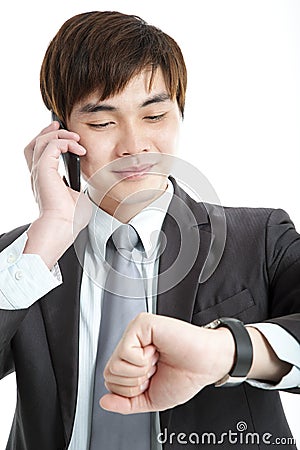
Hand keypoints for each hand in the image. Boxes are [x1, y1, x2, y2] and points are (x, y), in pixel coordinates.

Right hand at [24, 122, 87, 225]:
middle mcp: (38, 175)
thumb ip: (75, 186)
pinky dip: (65, 142)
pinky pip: (51, 146)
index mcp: (44, 181)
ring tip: (74, 136)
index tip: (62, 136)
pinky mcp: (44, 170)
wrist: (63, 227)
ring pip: (41, 141)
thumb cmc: (69, 219)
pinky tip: (78, 148)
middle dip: (47, 132)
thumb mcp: (75, 197)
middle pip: (34, 144)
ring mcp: (39, 172)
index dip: (47, 142)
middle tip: (60, 126)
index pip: (38, 155)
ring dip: (58, 135)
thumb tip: (81, 182)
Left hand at [100, 313, 234, 413]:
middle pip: (109, 375)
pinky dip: (143, 360)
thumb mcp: (151, 398)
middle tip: (155, 369)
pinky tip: (156, 351)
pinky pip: (125, 352)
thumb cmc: (185, 376)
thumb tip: (104, 401)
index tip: (152, 379)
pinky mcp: (141, 324)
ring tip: (157, 359)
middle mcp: (130, 344)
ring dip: (140, 371)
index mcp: (131, 359)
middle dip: (136, 382)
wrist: (206, 365)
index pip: (110, 382)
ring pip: (114, 366)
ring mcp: (134, 332)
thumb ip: (126, 403)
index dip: (133, 390)